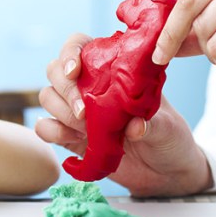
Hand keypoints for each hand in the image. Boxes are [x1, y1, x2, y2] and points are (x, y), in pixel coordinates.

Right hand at [35, 33, 211, 196]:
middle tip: (84, 112)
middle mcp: (90, 85)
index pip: (79, 45)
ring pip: (48, 96)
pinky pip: (45, 127)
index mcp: (112, 68)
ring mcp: (77, 110)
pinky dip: (51, 131)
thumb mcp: (167, 125)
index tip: (75, 71)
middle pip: (55, 70)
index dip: (70, 52)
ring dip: (60, 111)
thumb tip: (135, 127)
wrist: (166, 171)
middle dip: (65, 89)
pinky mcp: (71, 137)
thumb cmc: (169, 137)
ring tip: (84, 129)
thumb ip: (152, 124)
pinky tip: (71, 139)